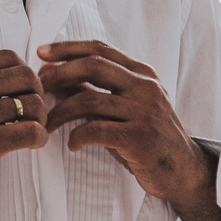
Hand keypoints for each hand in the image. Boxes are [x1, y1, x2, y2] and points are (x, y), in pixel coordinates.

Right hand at [0, 49, 47, 215]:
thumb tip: (4, 81)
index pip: (10, 57)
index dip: (23, 73)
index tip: (20, 91)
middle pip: (27, 77)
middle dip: (37, 93)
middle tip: (31, 111)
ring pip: (33, 105)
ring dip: (39, 118)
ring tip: (31, 129)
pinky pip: (31, 132)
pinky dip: (39, 138)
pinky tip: (31, 143)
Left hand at [37, 40, 220, 220]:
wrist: (184, 172)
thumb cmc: (146, 139)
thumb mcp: (122, 108)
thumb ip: (93, 90)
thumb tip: (54, 74)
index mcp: (142, 74)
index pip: (99, 49)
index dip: (67, 48)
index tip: (40, 53)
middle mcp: (145, 87)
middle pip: (92, 66)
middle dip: (58, 74)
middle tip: (36, 89)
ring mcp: (144, 111)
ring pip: (88, 100)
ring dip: (59, 112)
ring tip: (46, 125)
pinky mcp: (139, 137)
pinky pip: (95, 130)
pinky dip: (77, 136)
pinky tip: (72, 144)